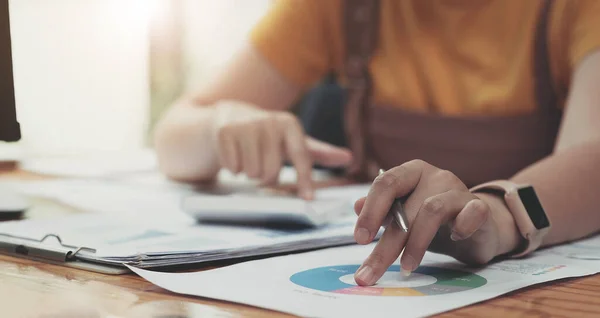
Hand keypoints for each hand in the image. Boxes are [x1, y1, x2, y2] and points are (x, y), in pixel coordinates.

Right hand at [211, 101, 352, 198]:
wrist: (231, 115)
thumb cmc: (270, 134)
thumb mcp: (294, 140)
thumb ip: (320, 151)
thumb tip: (350, 158)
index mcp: (290, 124)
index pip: (301, 157)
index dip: (304, 180)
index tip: (308, 199)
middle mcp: (269, 121)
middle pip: (271, 172)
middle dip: (266, 177)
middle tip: (262, 164)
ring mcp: (246, 125)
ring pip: (252, 173)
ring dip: (249, 173)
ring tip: (249, 157)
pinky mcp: (225, 132)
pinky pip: (233, 168)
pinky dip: (233, 167)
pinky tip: (234, 153)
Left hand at [352, 160, 521, 285]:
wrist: (477, 227)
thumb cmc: (433, 221)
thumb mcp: (404, 217)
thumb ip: (382, 212)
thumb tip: (356, 206)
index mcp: (410, 172)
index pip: (385, 183)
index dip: (370, 211)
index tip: (359, 239)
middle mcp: (434, 176)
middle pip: (405, 207)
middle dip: (386, 243)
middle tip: (371, 270)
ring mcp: (458, 189)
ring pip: (432, 211)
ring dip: (416, 243)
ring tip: (406, 267)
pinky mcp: (480, 207)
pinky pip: (472, 212)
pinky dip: (462, 226)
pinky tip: (454, 239)